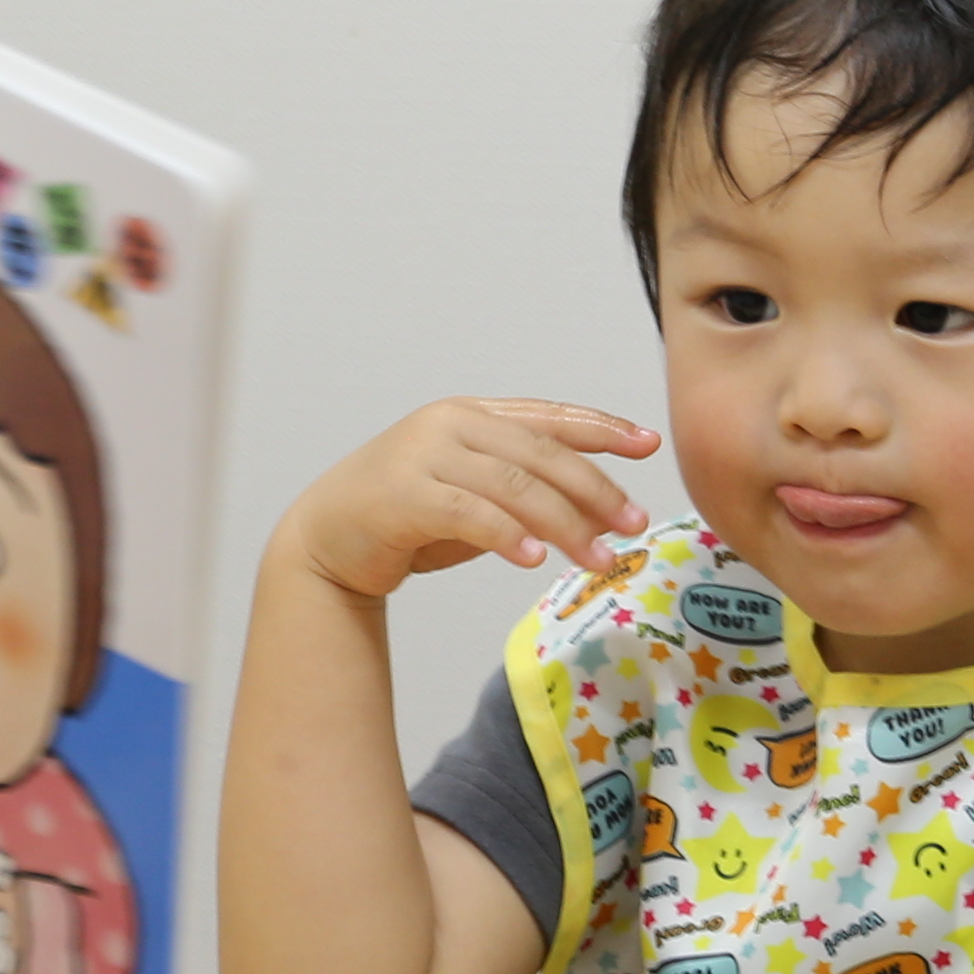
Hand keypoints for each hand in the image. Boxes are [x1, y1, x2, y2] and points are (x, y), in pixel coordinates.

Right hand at [276, 398, 661, 600]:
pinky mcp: (403, 494)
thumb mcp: (475, 494)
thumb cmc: (407, 519)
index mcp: (473, 414)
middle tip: (632, 524)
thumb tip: (599, 511)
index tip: (647, 444)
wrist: (326, 539)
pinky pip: (469, 512)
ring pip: (513, 485)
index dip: (602, 428)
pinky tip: (534, 558)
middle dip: (595, 489)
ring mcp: (424, 455)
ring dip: (564, 524)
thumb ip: (524, 489)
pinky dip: (507, 535)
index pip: (550, 416)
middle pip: (541, 453)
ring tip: (598, 559)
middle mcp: (451, 424)